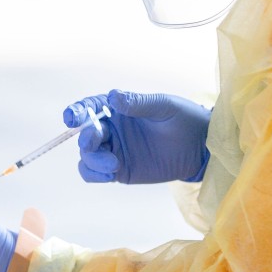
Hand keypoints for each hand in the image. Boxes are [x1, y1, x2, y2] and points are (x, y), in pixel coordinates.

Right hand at [63, 90, 209, 183]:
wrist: (200, 148)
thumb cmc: (182, 119)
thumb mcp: (163, 106)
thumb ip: (138, 103)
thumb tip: (114, 97)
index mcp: (116, 109)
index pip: (88, 108)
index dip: (76, 112)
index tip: (71, 118)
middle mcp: (110, 129)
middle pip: (84, 135)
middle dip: (86, 138)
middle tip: (96, 141)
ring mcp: (112, 151)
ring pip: (87, 156)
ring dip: (92, 160)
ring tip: (113, 165)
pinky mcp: (118, 170)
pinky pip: (96, 174)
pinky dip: (95, 174)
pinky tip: (110, 174)